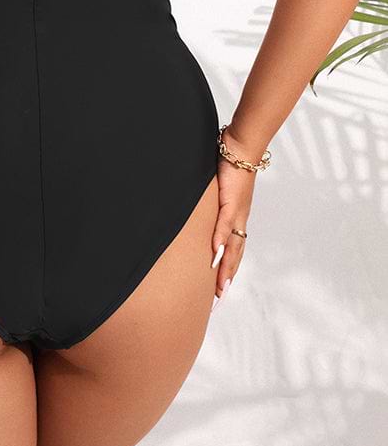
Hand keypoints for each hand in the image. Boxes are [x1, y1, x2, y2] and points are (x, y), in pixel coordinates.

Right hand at [210, 130, 257, 306]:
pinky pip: (225, 224)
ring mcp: (236, 212)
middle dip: (226, 277)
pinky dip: (220, 240)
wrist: (239, 147)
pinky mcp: (231, 201)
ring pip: (232, 245)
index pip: (234, 250)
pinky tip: (215, 253)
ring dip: (225, 266)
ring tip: (219, 286)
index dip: (228, 269)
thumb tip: (205, 217)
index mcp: (236, 218)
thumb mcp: (218, 190)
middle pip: (235, 254)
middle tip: (219, 298)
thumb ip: (214, 205)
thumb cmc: (229, 165)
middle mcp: (239, 219)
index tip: (221, 289)